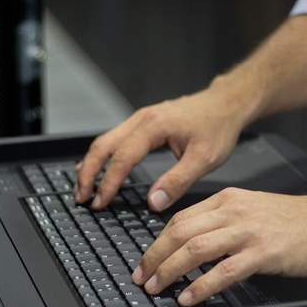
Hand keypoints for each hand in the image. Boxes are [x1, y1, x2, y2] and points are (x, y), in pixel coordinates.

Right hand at [74, 87, 251, 210]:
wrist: (226, 103)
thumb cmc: (218, 127)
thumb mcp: (204, 159)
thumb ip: (178, 181)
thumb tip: (154, 202)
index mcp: (155, 126)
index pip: (122, 158)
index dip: (108, 183)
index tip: (100, 203)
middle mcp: (143, 119)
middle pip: (103, 145)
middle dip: (88, 173)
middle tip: (80, 197)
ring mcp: (141, 119)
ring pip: (105, 140)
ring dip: (91, 164)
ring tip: (82, 187)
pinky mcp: (144, 123)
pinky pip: (115, 138)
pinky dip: (102, 155)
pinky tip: (97, 167)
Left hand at [130, 187, 306, 305]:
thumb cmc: (305, 222)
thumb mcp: (257, 210)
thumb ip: (227, 222)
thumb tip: (197, 245)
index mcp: (230, 199)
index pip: (180, 219)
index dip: (157, 242)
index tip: (146, 261)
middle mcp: (235, 211)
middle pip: (180, 232)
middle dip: (154, 257)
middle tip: (142, 277)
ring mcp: (249, 231)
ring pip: (195, 248)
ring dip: (170, 271)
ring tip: (157, 288)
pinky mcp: (265, 252)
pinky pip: (224, 270)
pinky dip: (201, 286)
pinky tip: (190, 297)